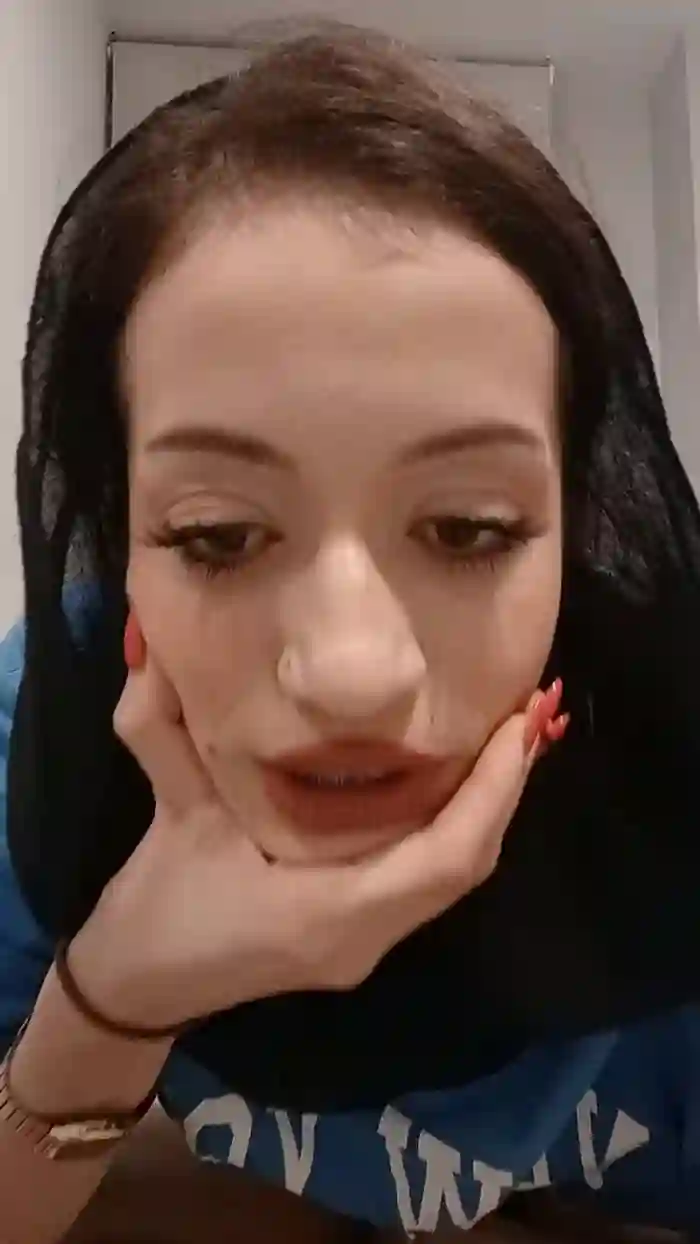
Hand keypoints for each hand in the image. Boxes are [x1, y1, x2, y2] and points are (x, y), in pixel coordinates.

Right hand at [71, 652, 556, 1031]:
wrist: (142, 981)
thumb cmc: (159, 901)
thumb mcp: (167, 809)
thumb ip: (158, 727)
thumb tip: (153, 643)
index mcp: (329, 915)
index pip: (446, 857)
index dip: (493, 791)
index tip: (521, 722)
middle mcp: (365, 937)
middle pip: (468, 864)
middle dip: (507, 787)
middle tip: (533, 709)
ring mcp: (369, 942)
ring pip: (456, 872)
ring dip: (489, 804)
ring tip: (512, 731)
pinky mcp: (363, 933)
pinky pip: (432, 875)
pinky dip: (458, 822)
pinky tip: (462, 772)